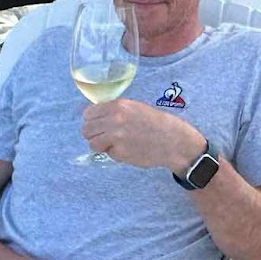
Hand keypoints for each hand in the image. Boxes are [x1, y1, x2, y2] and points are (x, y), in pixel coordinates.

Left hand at [82, 99, 203, 173]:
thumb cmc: (158, 123)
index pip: (88, 113)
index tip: (99, 124)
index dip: (93, 119)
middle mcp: (114, 120)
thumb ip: (116, 111)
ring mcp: (116, 137)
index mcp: (118, 106)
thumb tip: (97, 117)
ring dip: (100, 144)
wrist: (173, 141)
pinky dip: (113, 153)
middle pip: (86, 129)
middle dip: (94, 133)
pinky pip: (106, 153)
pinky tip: (126, 150)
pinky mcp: (119, 153)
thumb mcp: (136, 108)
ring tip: (114, 144)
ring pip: (92, 143)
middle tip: (105, 136)